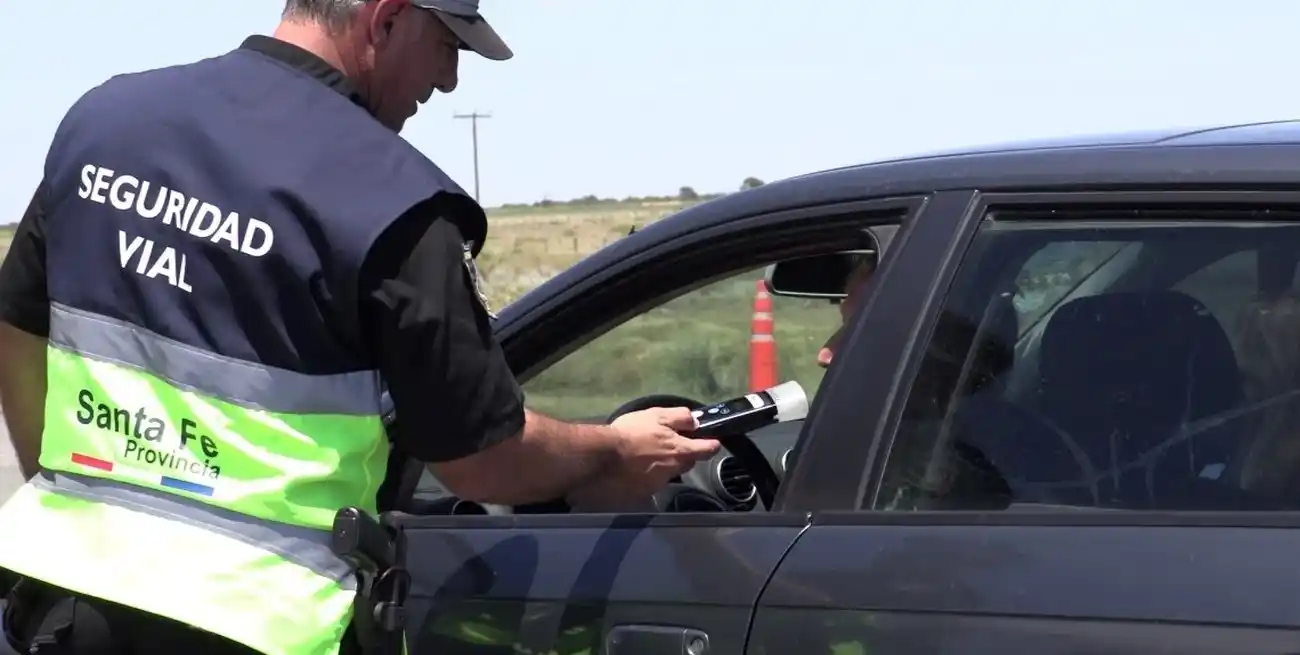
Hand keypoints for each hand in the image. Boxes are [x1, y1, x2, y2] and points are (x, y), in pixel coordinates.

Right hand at [565, 407, 720, 510]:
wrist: (603, 459)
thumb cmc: (631, 433)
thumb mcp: (657, 415)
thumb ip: (679, 417)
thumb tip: (695, 421)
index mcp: (680, 451)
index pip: (707, 450)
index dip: (712, 445)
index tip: (712, 442)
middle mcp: (674, 470)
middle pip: (688, 463)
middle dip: (684, 455)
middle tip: (671, 446)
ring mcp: (658, 484)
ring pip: (669, 473)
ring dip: (664, 466)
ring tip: (647, 458)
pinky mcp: (643, 494)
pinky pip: (651, 483)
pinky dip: (647, 476)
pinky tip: (635, 469)